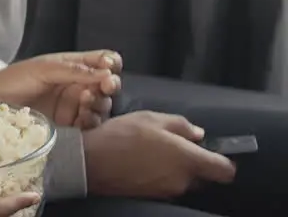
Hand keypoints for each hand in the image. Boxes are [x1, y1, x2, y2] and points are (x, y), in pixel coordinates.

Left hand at [0, 52, 119, 126]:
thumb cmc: (10, 82)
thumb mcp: (42, 69)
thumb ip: (74, 69)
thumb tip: (107, 72)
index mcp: (71, 66)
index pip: (102, 62)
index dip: (110, 64)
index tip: (109, 67)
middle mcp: (76, 85)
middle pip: (107, 85)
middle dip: (110, 85)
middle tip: (105, 85)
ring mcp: (73, 107)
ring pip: (102, 106)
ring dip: (100, 103)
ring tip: (85, 100)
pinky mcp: (69, 128)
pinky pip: (90, 125)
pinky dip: (91, 121)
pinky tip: (82, 116)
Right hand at [83, 111, 235, 198]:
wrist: (90, 162)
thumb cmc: (122, 135)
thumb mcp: (151, 118)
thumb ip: (181, 125)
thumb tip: (199, 135)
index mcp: (188, 160)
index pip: (225, 171)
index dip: (224, 161)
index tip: (212, 152)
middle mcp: (183, 180)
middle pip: (203, 176)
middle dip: (194, 164)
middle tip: (173, 147)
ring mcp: (168, 191)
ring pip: (183, 181)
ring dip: (175, 169)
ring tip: (152, 154)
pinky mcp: (153, 197)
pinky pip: (166, 185)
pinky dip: (160, 176)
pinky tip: (142, 164)